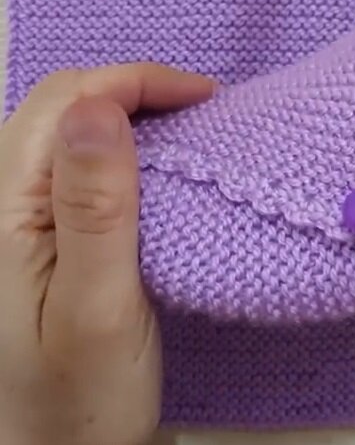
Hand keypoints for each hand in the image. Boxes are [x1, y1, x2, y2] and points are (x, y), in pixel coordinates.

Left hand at [0, 65, 214, 444]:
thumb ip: (94, 208)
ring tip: (191, 131)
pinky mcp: (44, 242)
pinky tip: (162, 171)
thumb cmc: (79, 400)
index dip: (135, 82)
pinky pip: (80, 171)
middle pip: (61, 109)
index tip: (205, 97)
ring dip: (131, 117)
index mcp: (2, 212)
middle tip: (205, 110)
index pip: (63, 104)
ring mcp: (19, 224)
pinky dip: (127, 153)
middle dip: (135, 91)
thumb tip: (100, 109)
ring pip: (70, 135)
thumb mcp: (97, 306)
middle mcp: (0, 206)